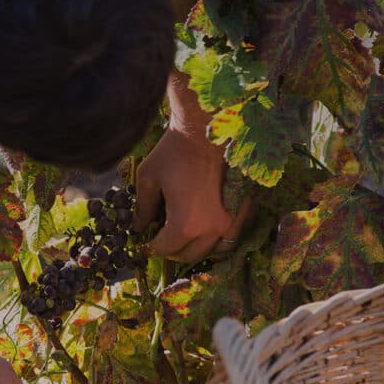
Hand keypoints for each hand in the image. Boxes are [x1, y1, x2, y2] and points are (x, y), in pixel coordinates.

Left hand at [133, 127, 251, 261]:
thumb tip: (139, 227)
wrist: (206, 129)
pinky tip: (206, 225)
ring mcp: (232, 221)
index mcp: (185, 225)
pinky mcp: (245, 209)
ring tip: (185, 235)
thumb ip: (143, 208)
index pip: (165, 249)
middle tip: (161, 240)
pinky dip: (219, 236)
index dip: (151, 247)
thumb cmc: (174, 151)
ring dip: (198, 247)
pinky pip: (232, 234)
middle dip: (172, 251)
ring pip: (214, 249)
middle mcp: (212, 229)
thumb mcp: (148, 179)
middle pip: (189, 255)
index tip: (144, 242)